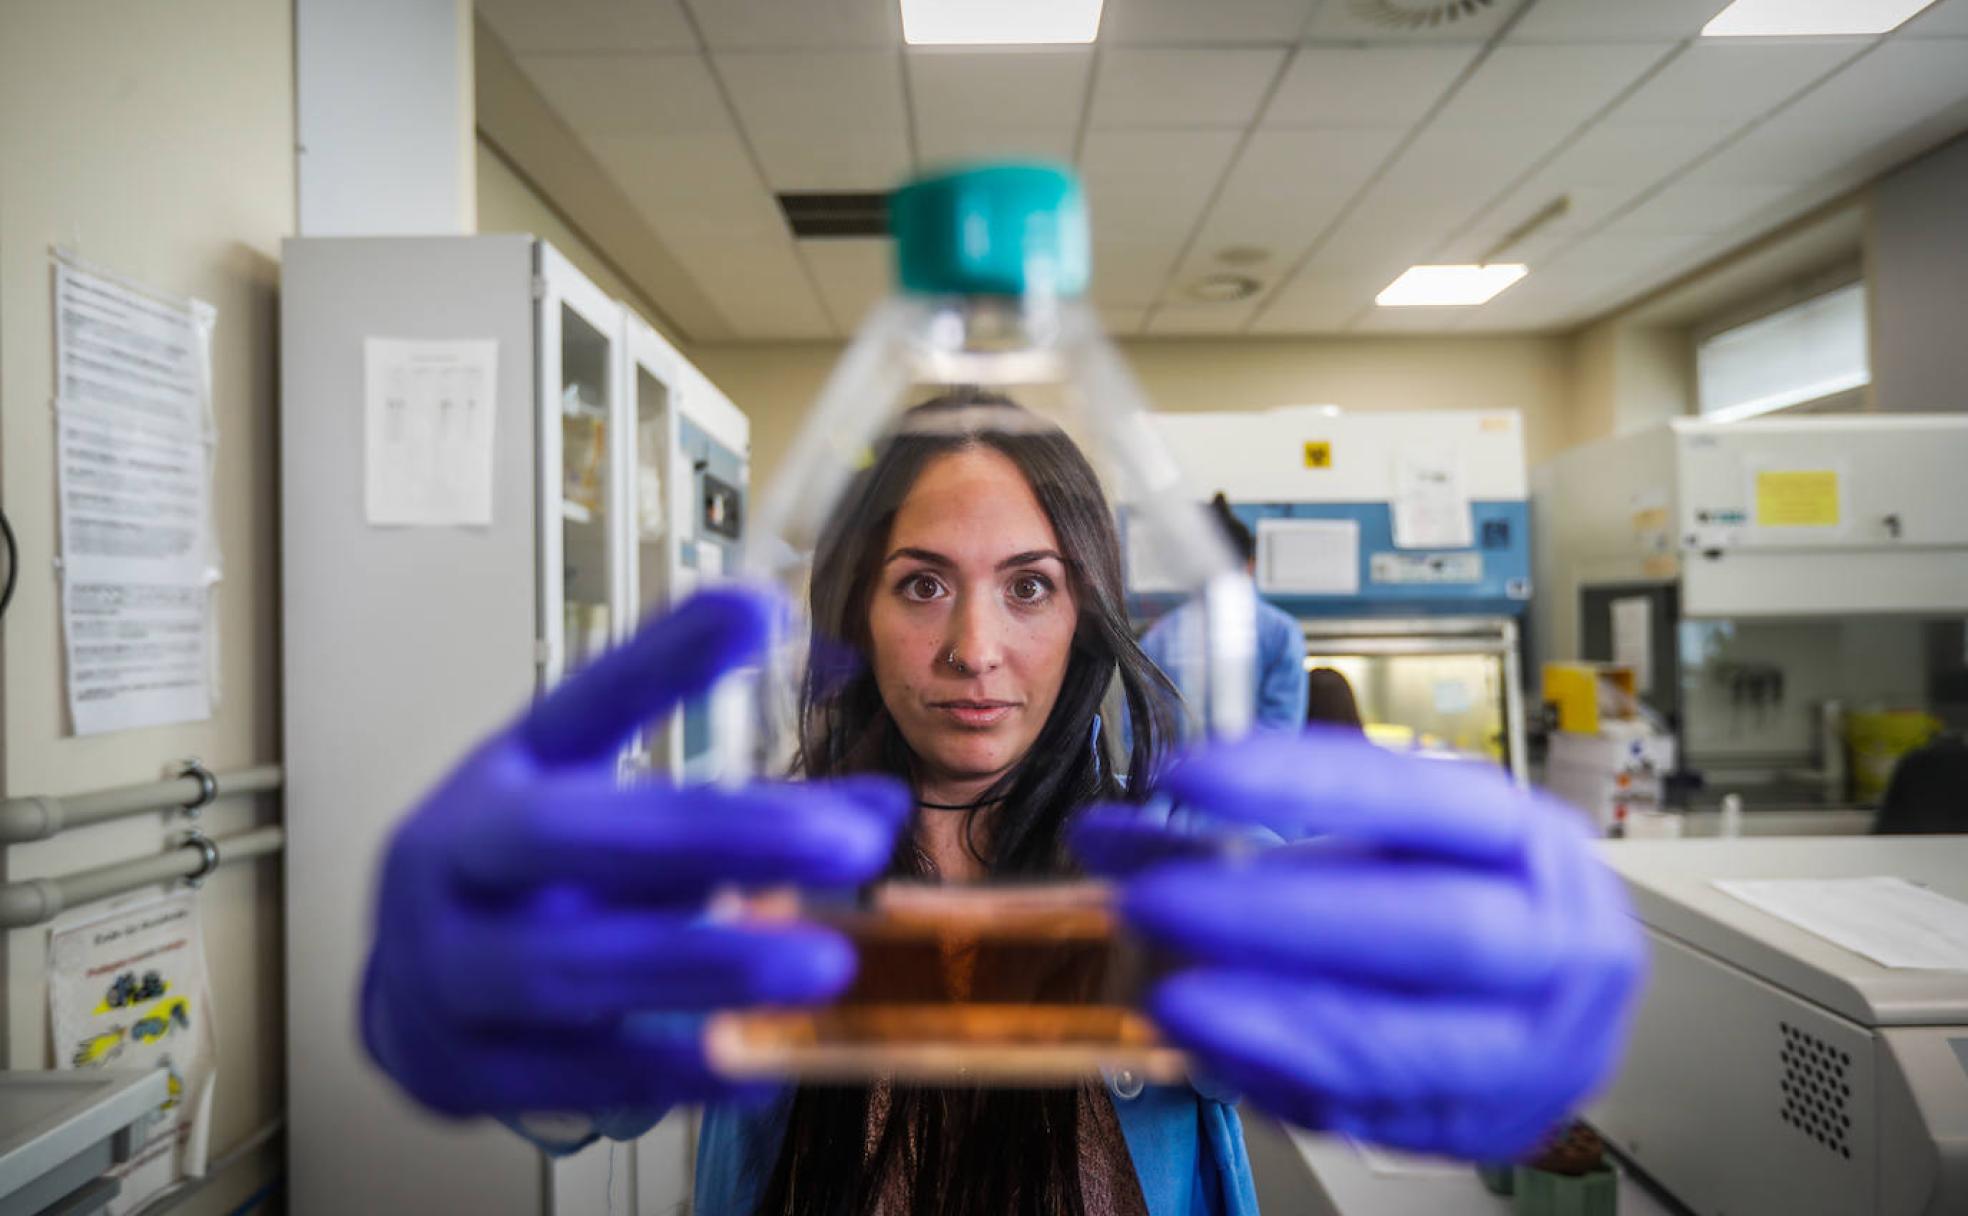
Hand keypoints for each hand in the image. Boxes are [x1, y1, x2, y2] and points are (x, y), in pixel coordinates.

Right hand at [362, 588, 907, 1116]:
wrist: (410, 998)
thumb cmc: (527, 887)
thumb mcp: (610, 815)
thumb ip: (736, 807)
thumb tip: (879, 807)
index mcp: (503, 776)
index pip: (581, 704)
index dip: (663, 660)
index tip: (759, 611)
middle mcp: (457, 860)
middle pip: (569, 836)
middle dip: (715, 837)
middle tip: (845, 841)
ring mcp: (446, 967)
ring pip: (567, 968)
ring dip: (705, 965)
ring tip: (822, 964)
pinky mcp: (463, 1068)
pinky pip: (573, 1076)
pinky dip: (672, 1071)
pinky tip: (760, 1066)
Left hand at [1074, 729, 1643, 1159]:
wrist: (1549, 996)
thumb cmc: (1454, 894)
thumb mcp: (1370, 837)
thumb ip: (1242, 833)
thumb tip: (1105, 838)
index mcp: (1527, 837)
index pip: (1416, 799)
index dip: (1297, 781)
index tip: (1185, 772)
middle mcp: (1559, 938)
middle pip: (1433, 929)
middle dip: (1279, 920)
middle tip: (1155, 901)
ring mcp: (1541, 1045)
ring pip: (1411, 1041)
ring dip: (1274, 1022)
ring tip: (1169, 998)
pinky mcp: (1495, 1123)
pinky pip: (1377, 1112)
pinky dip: (1283, 1079)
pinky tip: (1213, 1049)